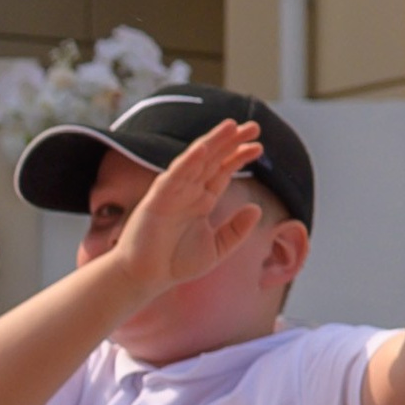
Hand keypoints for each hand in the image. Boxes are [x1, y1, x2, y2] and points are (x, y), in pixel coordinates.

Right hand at [104, 119, 266, 299]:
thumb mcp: (217, 249)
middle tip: (254, 126)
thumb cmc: (175, 264)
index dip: (239, 157)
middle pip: (213, 159)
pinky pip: (174, 176)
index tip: (259, 146)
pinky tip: (202, 148)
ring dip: (212, 142)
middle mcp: (188, 191)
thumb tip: (257, 209)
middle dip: (231, 141)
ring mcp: (172, 192)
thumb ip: (236, 230)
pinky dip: (187, 161)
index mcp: (201, 200)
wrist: (146, 278)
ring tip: (231, 126)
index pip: (223, 171)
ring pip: (195, 161)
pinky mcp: (157, 199)